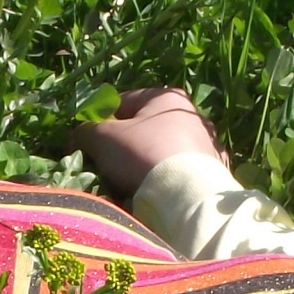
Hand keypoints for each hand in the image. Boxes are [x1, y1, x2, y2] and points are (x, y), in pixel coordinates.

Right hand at [74, 87, 225, 198]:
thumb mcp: (102, 137)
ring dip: (143, 165)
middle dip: (123, 146)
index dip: (100, 120)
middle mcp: (193, 115)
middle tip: (105, 166)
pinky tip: (152, 194)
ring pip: (162, 152)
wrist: (184, 196)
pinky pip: (178, 174)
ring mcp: (207, 145)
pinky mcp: (214, 173)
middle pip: (145, 129)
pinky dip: (165, 181)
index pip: (123, 102)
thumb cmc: (142, 154)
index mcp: (168, 97)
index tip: (89, 140)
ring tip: (126, 185)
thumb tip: (78, 137)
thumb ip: (86, 131)